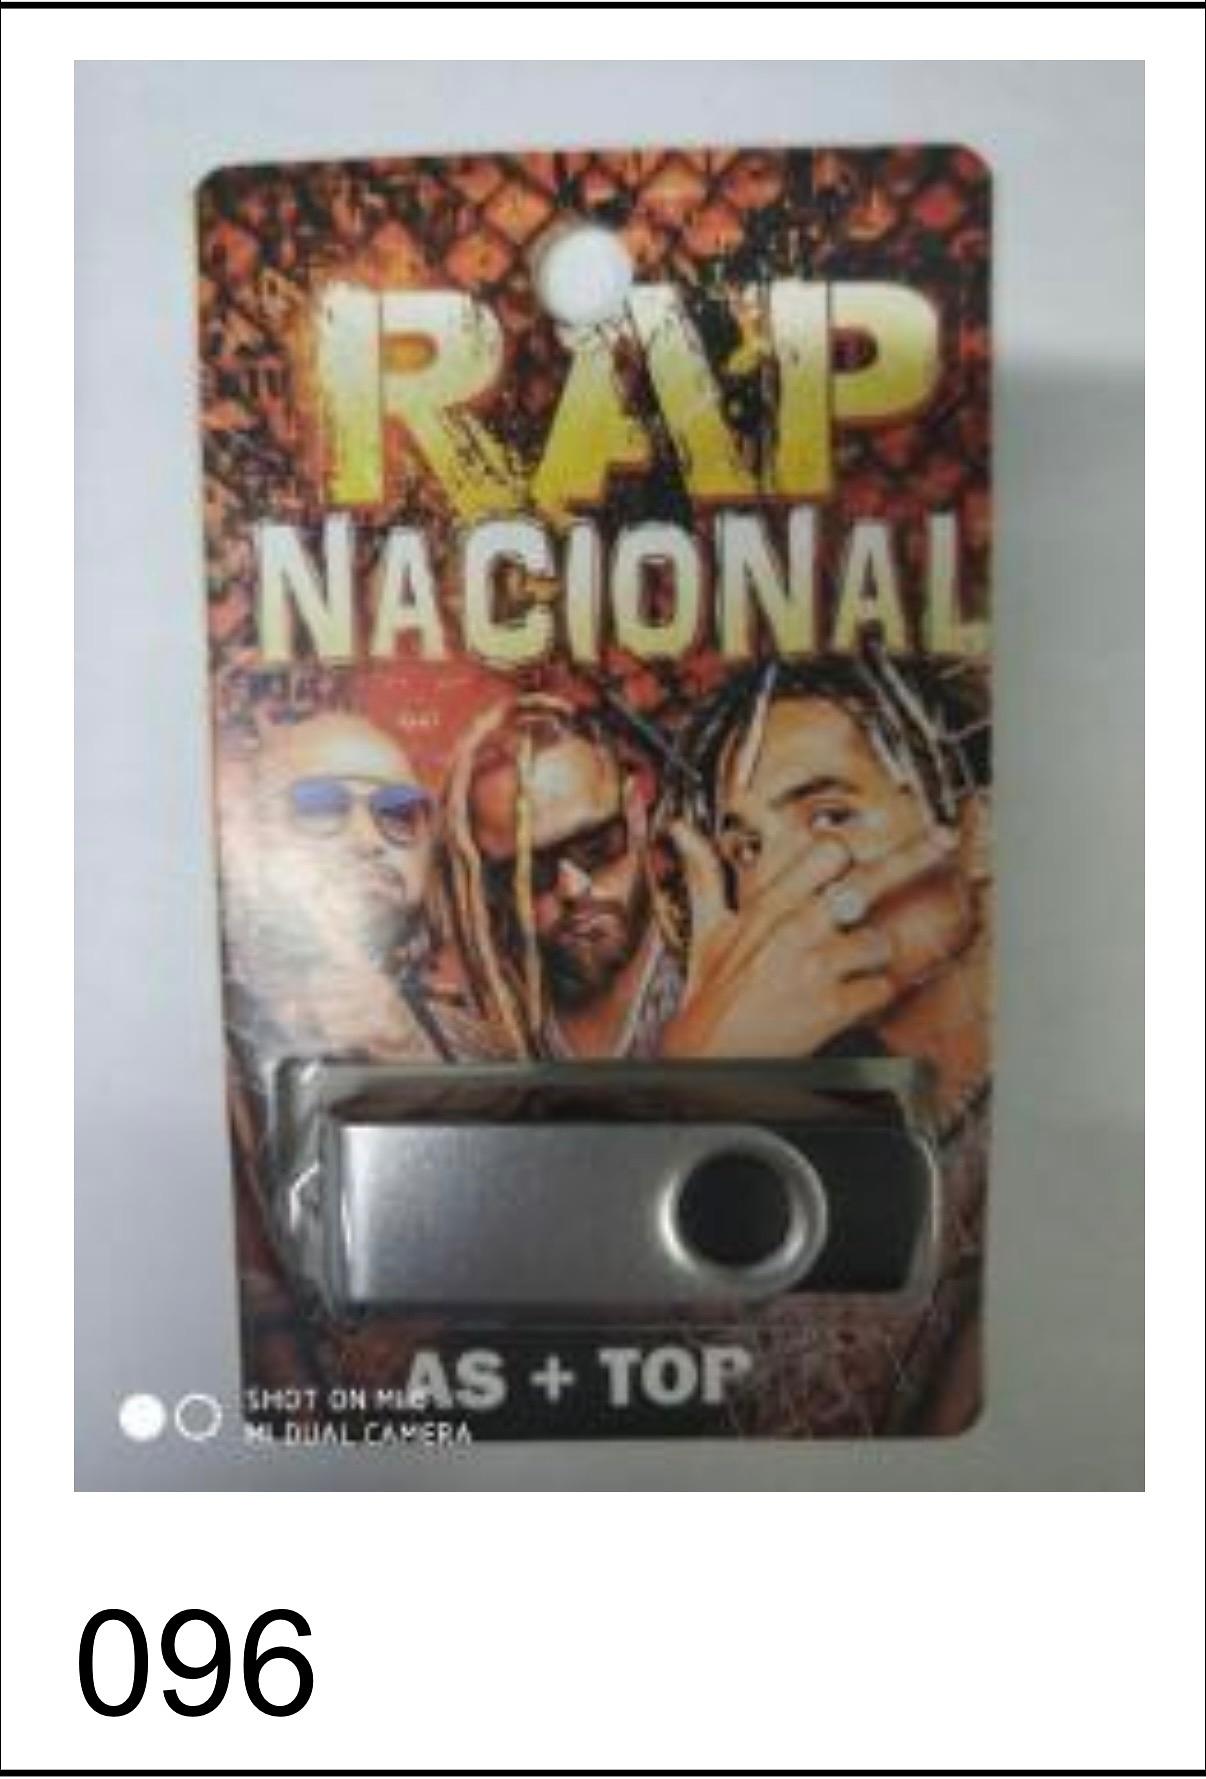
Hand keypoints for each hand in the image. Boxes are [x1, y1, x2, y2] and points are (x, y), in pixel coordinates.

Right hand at [659, 821, 970, 1059]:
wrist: (708, 1058)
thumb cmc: (710, 996)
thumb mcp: (707, 929)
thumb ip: (704, 875)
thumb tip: (682, 833)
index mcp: (768, 905)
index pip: (823, 851)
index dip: (848, 847)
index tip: (869, 840)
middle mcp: (796, 929)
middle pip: (867, 880)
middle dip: (912, 856)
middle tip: (943, 840)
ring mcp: (816, 967)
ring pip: (879, 941)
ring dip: (873, 955)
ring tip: (848, 967)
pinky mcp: (832, 1007)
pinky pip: (881, 989)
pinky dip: (875, 995)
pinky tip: (854, 998)